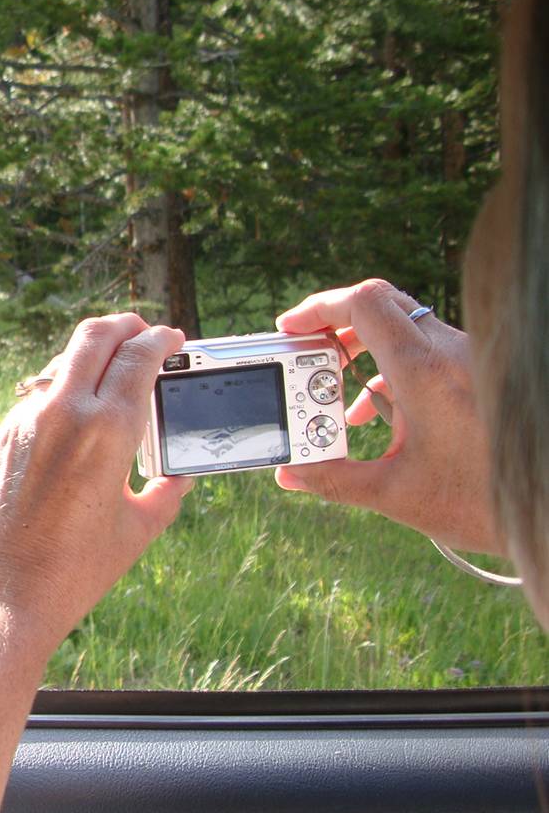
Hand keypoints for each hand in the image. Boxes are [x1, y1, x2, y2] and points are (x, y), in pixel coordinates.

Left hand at [0, 313, 192, 647]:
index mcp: (108, 429)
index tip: (170, 338)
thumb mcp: (136, 533)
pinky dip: (56, 400)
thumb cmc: (71, 572)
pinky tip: (67, 424)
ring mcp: (21, 424)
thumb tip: (179, 478)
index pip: (139, 355)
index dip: (160, 339)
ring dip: (86, 361)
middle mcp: (62, 413)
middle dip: (123, 326)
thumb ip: (165, 496)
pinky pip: (31, 405)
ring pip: (58, 367)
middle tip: (140, 331)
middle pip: (94, 336)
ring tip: (105, 376)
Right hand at [274, 279, 503, 554]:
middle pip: (383, 305)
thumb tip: (289, 474)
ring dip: (364, 350)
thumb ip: (334, 479)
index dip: (320, 308)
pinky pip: (429, 350)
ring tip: (335, 391)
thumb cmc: (484, 503)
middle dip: (337, 325)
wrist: (546, 507)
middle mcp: (452, 354)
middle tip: (307, 352)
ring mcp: (471, 360)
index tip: (291, 330)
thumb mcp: (396, 495)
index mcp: (425, 372)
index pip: (364, 305)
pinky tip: (377, 412)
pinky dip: (393, 367)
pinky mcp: (482, 373)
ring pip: (406, 327)